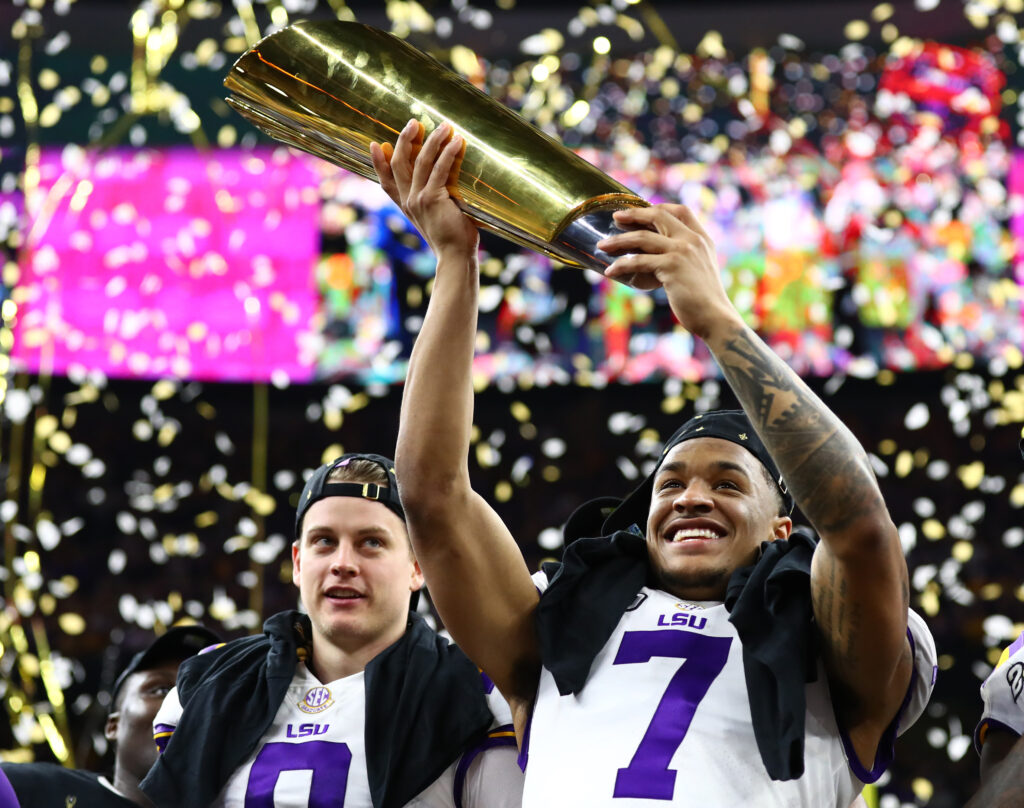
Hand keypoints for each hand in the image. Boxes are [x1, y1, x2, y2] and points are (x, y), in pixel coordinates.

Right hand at [370, 119, 479, 263]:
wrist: (456, 256)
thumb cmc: (454, 236)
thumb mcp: (440, 215)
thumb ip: (438, 198)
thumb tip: (448, 179)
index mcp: (406, 206)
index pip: (386, 181)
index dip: (378, 163)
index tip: (373, 144)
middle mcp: (408, 201)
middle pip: (398, 163)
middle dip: (404, 139)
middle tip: (415, 122)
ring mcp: (417, 199)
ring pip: (419, 161)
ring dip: (432, 140)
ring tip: (444, 126)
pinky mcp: (431, 199)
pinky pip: (439, 169)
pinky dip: (448, 153)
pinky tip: (457, 141)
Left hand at [597, 204, 739, 340]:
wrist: (714, 316)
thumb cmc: (703, 298)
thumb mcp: (699, 269)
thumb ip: (686, 257)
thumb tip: (658, 258)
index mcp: (701, 238)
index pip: (680, 210)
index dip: (658, 207)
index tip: (639, 210)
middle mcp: (693, 240)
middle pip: (659, 215)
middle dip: (634, 214)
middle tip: (615, 217)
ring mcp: (682, 251)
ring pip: (642, 237)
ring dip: (618, 240)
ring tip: (602, 246)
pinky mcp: (671, 267)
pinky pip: (638, 261)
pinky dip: (621, 265)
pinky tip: (610, 271)